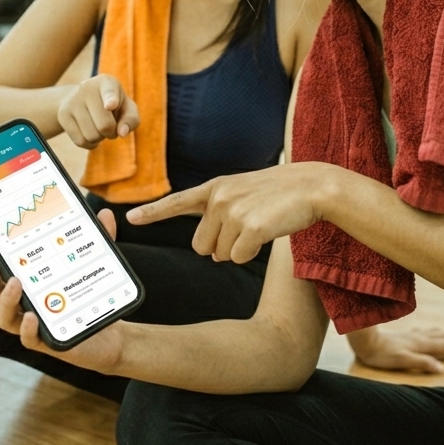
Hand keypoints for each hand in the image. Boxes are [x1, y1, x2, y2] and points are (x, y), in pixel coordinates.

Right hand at [0, 209, 124, 372]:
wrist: (110, 335)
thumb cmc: (90, 297)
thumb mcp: (94, 265)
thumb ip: (99, 241)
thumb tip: (106, 214)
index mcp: (27, 282)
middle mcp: (23, 303)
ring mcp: (32, 324)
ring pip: (4, 317)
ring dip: (6, 299)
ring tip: (15, 283)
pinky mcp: (46, 342)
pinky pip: (28, 339)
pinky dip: (26, 329)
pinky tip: (31, 318)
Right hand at [57, 75, 139, 148]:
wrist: (84, 100)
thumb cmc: (113, 105)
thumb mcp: (127, 108)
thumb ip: (131, 119)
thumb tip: (122, 133)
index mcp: (106, 82)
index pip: (110, 92)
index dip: (111, 99)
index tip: (111, 106)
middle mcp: (87, 87)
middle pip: (105, 125)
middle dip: (112, 132)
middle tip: (111, 126)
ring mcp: (72, 100)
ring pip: (92, 136)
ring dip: (100, 138)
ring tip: (98, 126)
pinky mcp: (63, 114)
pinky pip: (80, 141)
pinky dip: (90, 143)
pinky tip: (90, 132)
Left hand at [127, 163, 340, 263]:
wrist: (312, 186)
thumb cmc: (279, 193)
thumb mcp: (243, 191)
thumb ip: (219, 211)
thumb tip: (208, 252)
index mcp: (215, 187)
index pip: (177, 202)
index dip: (153, 213)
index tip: (131, 219)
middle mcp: (219, 197)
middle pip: (201, 246)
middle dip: (220, 246)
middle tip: (247, 228)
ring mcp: (233, 211)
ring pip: (219, 255)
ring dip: (238, 250)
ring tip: (260, 225)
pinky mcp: (250, 227)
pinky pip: (238, 258)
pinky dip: (252, 254)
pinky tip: (268, 233)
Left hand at [348, 325, 443, 374]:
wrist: (365, 340)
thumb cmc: (382, 354)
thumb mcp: (402, 360)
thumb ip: (422, 363)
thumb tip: (441, 368)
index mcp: (421, 344)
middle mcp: (419, 337)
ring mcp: (412, 334)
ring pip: (436, 332)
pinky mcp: (405, 334)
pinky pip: (426, 331)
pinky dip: (435, 331)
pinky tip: (432, 331)